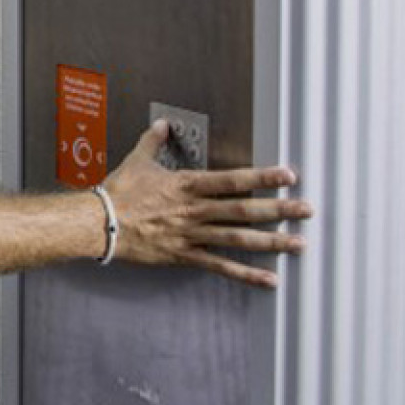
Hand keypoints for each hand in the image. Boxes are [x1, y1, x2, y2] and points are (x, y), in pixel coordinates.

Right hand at [102, 120, 313, 287]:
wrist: (98, 224)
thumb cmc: (117, 193)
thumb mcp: (136, 161)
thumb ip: (152, 141)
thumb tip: (162, 124)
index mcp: (186, 185)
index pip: (231, 179)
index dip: (262, 177)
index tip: (288, 176)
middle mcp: (194, 210)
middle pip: (243, 210)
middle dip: (279, 210)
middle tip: (306, 210)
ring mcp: (191, 234)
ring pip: (238, 239)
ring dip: (271, 242)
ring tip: (298, 244)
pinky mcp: (184, 255)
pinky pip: (219, 266)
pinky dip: (245, 274)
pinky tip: (268, 279)